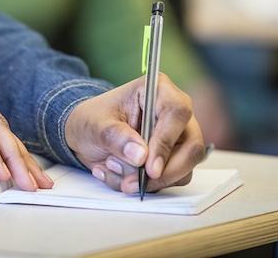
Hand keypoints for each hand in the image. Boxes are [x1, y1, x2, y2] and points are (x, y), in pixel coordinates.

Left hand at [65, 73, 204, 193]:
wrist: (86, 135)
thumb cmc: (93, 120)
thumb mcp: (94, 124)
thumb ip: (115, 137)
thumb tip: (140, 155)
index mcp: (159, 90)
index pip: (176, 113)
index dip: (165, 141)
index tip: (149, 168)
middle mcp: (175, 114)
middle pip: (191, 146)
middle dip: (164, 171)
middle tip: (133, 183)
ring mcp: (177, 138)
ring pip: (183, 169)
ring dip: (149, 181)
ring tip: (114, 168)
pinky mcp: (173, 159)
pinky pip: (170, 181)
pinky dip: (144, 186)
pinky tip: (120, 175)